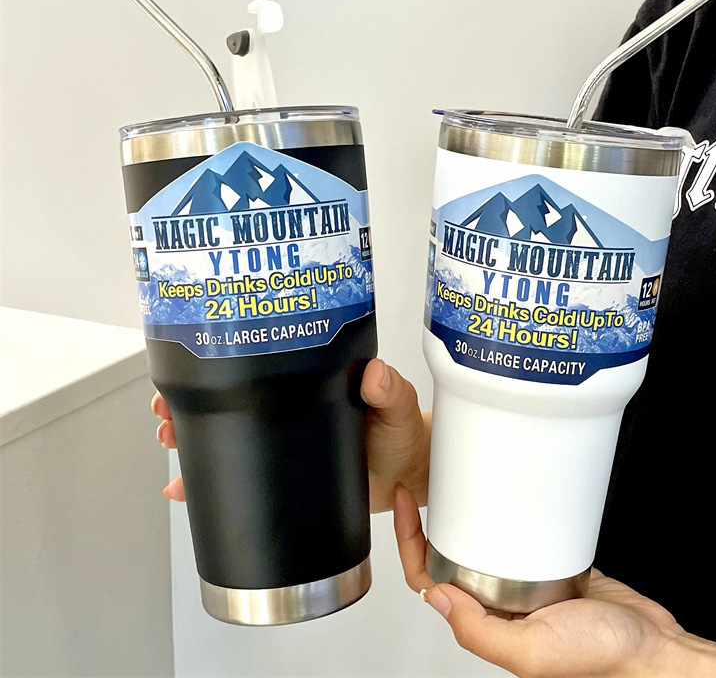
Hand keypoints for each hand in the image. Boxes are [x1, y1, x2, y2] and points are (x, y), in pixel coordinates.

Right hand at [151, 358, 430, 511]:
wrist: (408, 474)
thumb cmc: (402, 432)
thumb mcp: (397, 404)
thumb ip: (389, 389)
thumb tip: (375, 374)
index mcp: (310, 384)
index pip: (256, 370)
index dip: (220, 367)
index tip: (191, 368)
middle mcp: (289, 411)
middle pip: (229, 401)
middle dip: (189, 404)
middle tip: (166, 412)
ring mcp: (285, 444)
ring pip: (228, 438)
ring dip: (192, 440)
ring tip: (169, 442)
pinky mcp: (286, 476)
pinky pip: (244, 478)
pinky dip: (212, 483)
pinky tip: (185, 489)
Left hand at [393, 485, 715, 677]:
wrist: (649, 647)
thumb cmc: (600, 657)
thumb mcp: (531, 650)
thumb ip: (479, 631)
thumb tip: (433, 597)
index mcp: (484, 623)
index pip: (427, 578)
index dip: (410, 540)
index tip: (408, 503)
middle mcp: (497, 606)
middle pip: (447, 558)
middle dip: (430, 523)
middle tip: (425, 484)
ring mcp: (521, 587)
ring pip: (479, 547)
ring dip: (464, 519)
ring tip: (454, 484)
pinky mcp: (548, 570)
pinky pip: (515, 541)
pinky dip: (502, 521)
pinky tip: (503, 501)